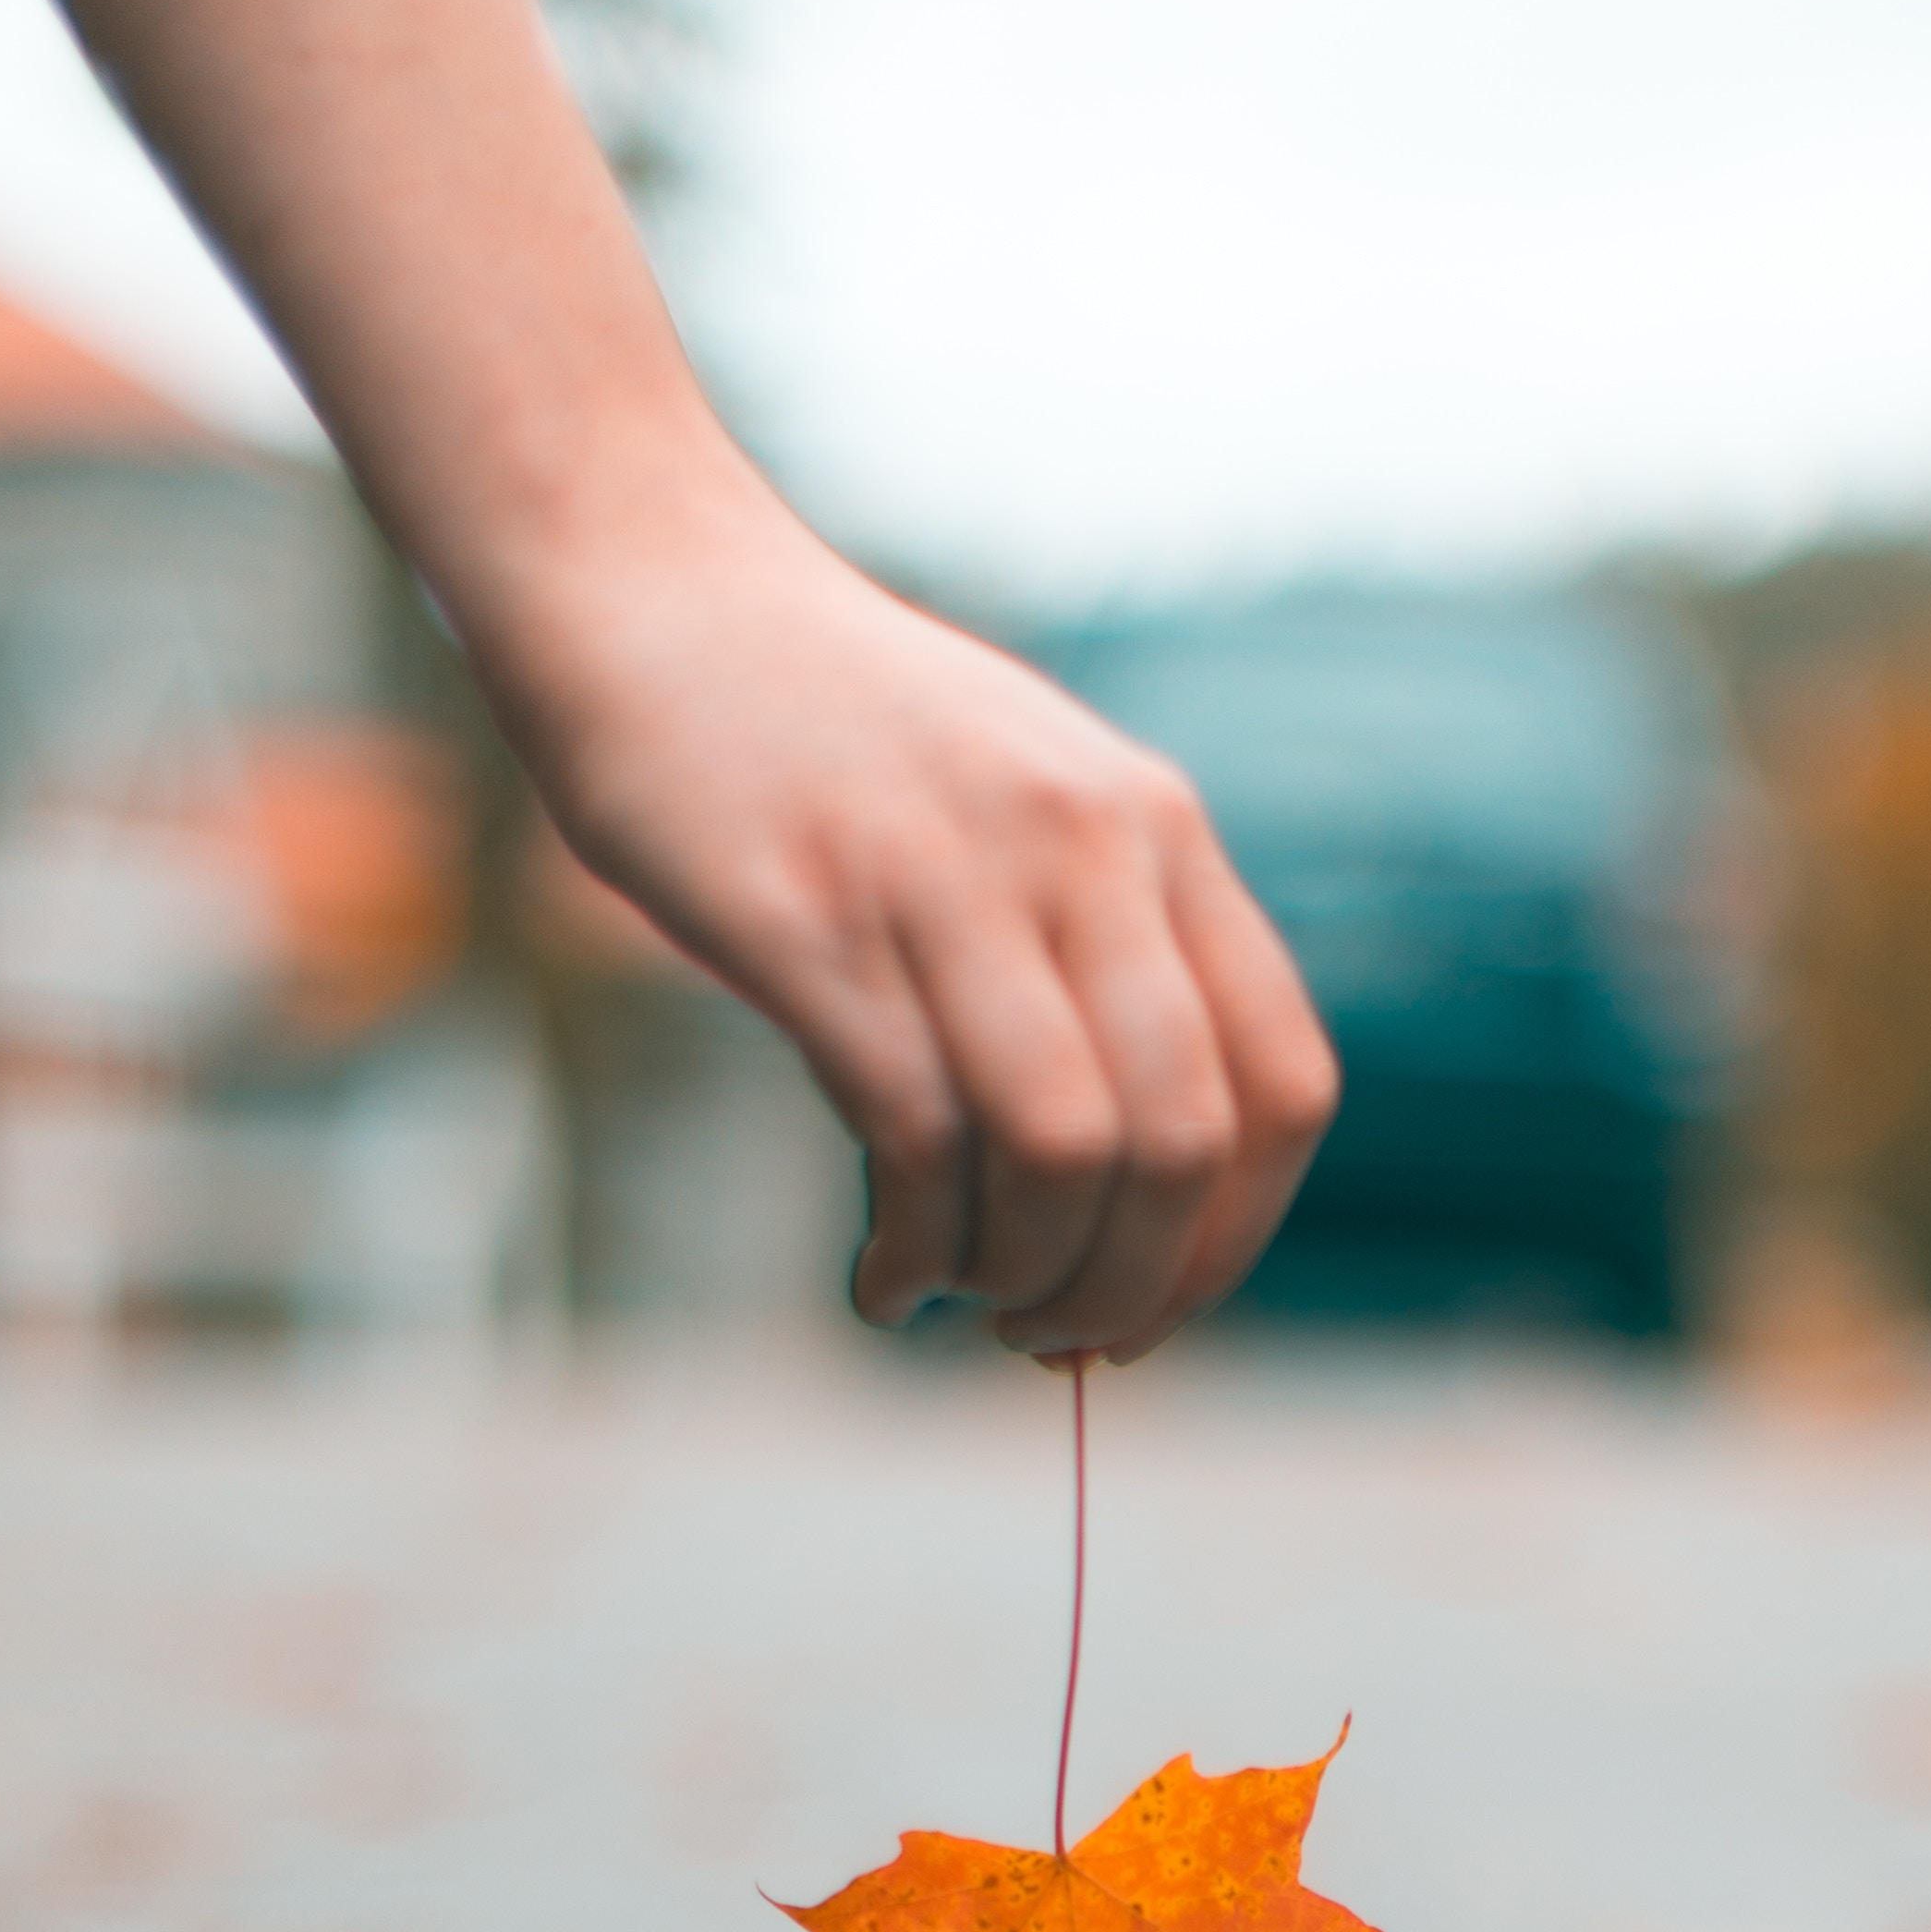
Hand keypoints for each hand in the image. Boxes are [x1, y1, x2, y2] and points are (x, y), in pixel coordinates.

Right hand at [489, 468, 1335, 1363]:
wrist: (648, 592)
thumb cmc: (835, 737)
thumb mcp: (1025, 801)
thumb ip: (1103, 946)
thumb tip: (1143, 1180)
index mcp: (1155, 826)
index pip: (1282, 1083)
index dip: (1234, 1240)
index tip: (1153, 1303)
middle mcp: (1078, 846)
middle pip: (1182, 1143)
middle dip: (1130, 1290)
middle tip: (1048, 1339)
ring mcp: (947, 879)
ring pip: (1066, 1154)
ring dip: (1024, 1279)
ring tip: (957, 1298)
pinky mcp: (813, 925)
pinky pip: (919, 1142)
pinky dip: (917, 1254)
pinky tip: (883, 1281)